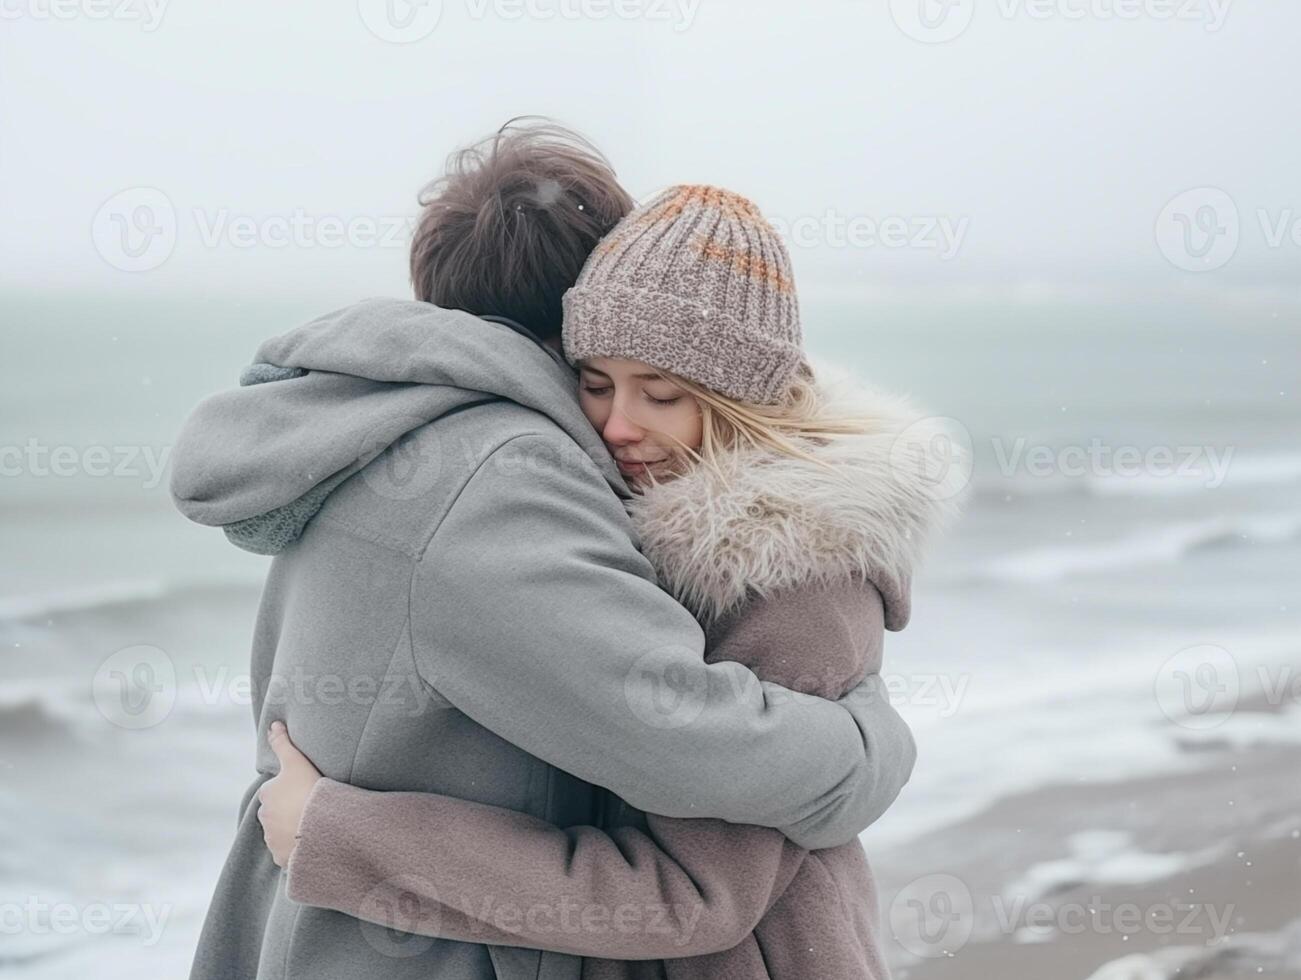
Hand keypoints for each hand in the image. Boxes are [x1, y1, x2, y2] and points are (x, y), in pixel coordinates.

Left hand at [256, 721, 321, 867]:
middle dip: (289, 810)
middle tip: (312, 806)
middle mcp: (264, 818)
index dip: (291, 789)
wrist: (320, 826)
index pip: (275, 791)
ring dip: (293, 829)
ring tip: (314, 824)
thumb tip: (273, 724)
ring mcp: (272, 839)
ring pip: (282, 831)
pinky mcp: (281, 857)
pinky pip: (288, 851)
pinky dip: (297, 847)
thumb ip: (283, 743)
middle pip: (277, 812)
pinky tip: (312, 841)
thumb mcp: (296, 762)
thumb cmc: (308, 790)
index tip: (306, 790)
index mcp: (266, 795)